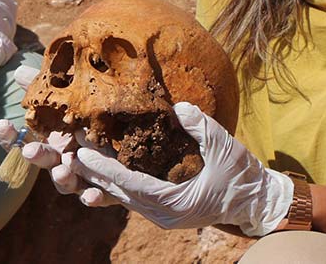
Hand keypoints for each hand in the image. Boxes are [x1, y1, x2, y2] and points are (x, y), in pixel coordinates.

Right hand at [0, 65, 119, 203]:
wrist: (127, 151)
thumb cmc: (90, 125)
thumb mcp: (70, 104)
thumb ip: (46, 91)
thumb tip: (19, 70)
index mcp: (49, 142)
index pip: (22, 141)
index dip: (10, 136)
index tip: (1, 124)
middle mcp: (60, 161)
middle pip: (43, 160)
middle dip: (36, 156)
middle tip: (29, 151)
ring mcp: (79, 178)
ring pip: (66, 181)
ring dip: (62, 178)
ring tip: (61, 172)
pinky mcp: (102, 190)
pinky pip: (95, 196)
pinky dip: (92, 198)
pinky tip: (93, 196)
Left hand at [66, 102, 292, 234]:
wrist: (258, 203)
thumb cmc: (243, 176)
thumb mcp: (225, 147)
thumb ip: (202, 127)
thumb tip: (179, 108)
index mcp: (174, 204)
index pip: (130, 185)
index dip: (104, 169)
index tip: (82, 154)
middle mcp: (163, 215)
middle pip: (119, 193)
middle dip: (93, 173)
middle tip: (67, 152)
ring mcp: (162, 215)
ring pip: (123, 197)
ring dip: (100, 178)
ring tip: (75, 158)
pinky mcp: (163, 210)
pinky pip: (133, 197)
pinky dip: (116, 183)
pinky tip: (100, 168)